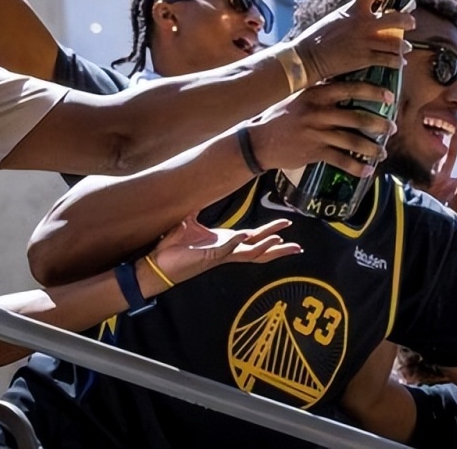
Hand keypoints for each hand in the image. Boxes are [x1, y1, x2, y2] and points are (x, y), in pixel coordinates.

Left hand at [151, 216, 300, 283]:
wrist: (158, 263)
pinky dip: (237, 243)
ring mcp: (220, 256)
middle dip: (279, 248)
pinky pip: (227, 250)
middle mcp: (227, 252)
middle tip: (298, 247)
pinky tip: (246, 236)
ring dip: (265, 247)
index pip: (254, 237)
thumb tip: (196, 192)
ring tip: (280, 241)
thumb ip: (196, 210)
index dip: (270, 231)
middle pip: (260, 250)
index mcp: (225, 243)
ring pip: (249, 254)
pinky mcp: (209, 258)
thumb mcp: (188, 222)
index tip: (286, 226)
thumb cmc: (173, 246)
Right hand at [248, 80, 396, 177]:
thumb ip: (319, 93)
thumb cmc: (279, 117)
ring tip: (382, 153)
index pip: (350, 89)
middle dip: (379, 124)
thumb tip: (345, 87)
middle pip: (356, 116)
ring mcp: (316, 132)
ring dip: (372, 148)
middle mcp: (318, 112)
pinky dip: (356, 167)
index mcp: (316, 94)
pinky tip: (367, 171)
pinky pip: (341, 160)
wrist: (258, 141)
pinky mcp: (314, 151)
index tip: (390, 97)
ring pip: (352, 140)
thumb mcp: (298, 98)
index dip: (372, 92)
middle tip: (392, 128)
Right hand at [293, 0, 414, 83]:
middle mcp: (362, 23)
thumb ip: (351, 14)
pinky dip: (397, 61)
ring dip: (404, 46)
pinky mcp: (365, 58)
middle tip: (410, 23)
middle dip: (406, 20)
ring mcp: (365, 41)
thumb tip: (362, 12)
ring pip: (396, 42)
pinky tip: (400, 63)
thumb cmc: (316, 38)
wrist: (307, 58)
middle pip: (395, 17)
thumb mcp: (335, 18)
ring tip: (407, 48)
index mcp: (353, 9)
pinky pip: (389, 60)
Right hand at [419, 129, 456, 215]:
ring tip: (438, 129)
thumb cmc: (443, 223)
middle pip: (452, 157)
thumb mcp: (455, 208)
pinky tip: (418, 142)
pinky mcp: (418, 182)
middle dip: (455, 142)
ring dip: (437, 144)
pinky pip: (420, 165)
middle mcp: (445, 180)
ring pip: (436, 158)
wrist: (423, 230)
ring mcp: (431, 180)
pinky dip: (420, 154)